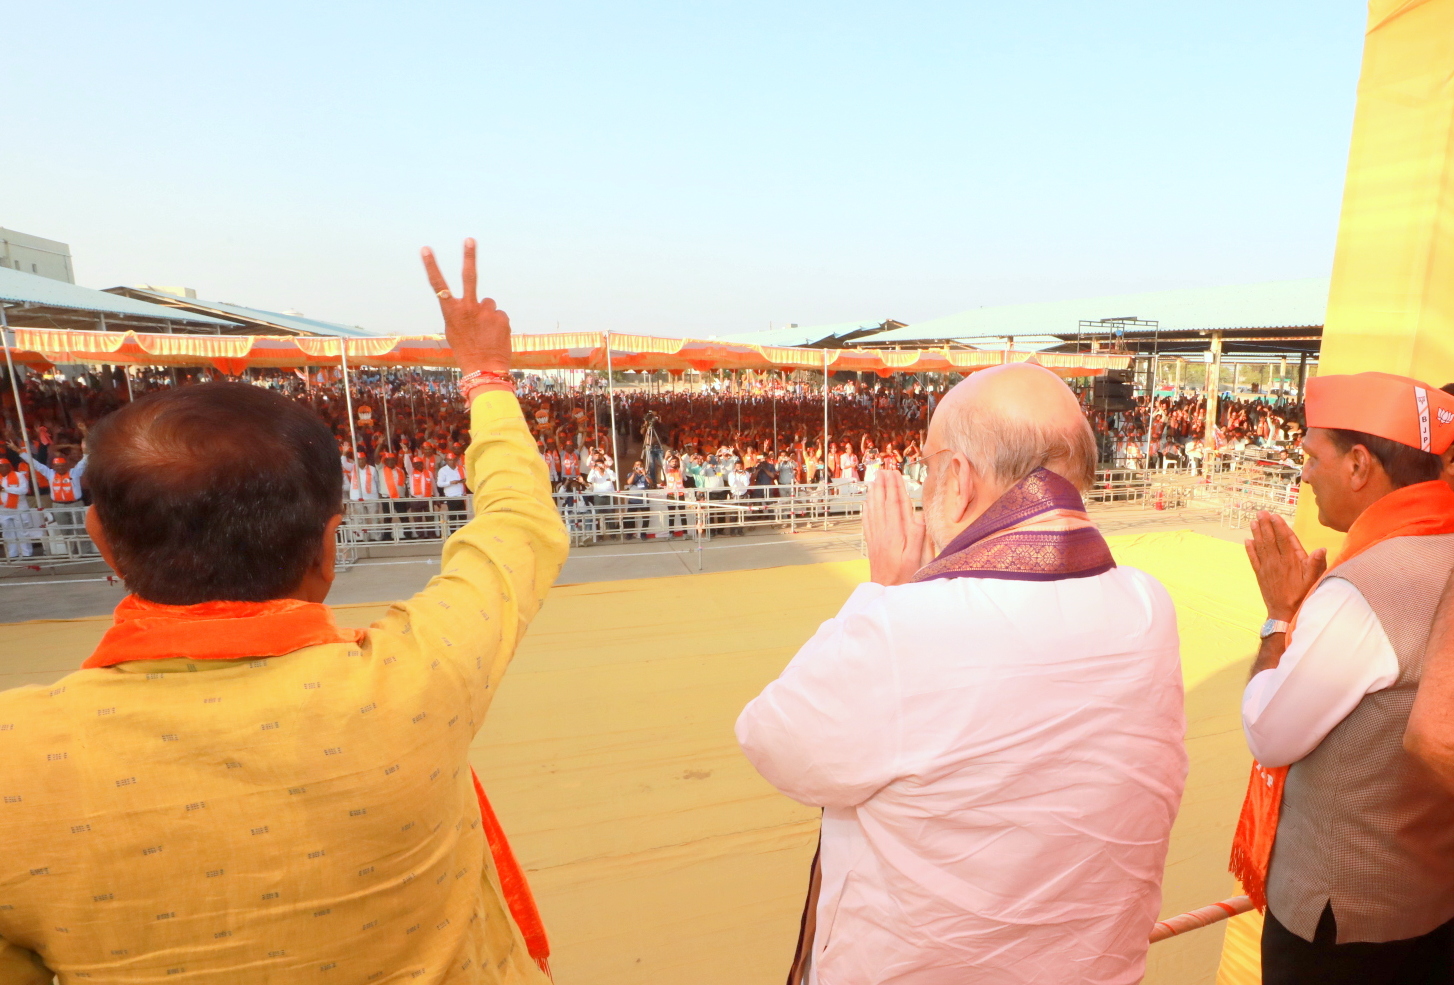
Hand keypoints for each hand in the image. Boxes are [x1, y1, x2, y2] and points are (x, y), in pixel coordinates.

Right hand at [420, 239, 510, 375]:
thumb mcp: (454, 331)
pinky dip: (497, 324)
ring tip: (485, 333)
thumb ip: (461, 313)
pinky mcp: (501, 317)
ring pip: (488, 304)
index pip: (438, 285)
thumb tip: (478, 301)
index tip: (426, 249)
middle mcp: (468, 308)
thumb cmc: (466, 351)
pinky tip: (494, 337)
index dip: (431, 266)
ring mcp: (486, 311)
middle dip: (469, 256)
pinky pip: (499, 315)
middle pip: (469, 276)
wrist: (485, 369)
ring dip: (488, 314)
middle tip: (470, 239)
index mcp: (451, 312)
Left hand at [864, 468, 926, 585]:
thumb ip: (918, 536)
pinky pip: (868, 521)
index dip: (895, 488)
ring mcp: (877, 536)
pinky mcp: (873, 543)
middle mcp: (884, 531)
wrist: (886, 590)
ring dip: (874, 494)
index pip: (895, 504)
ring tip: (874, 480)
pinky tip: (867, 503)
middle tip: (883, 470)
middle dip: (884, 486)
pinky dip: (867, 509)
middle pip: (883, 503)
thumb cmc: (904, 575)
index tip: (894, 474)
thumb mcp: (916, 558)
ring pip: (874, 510)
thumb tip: (918, 515)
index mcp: (896, 533)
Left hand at [1245, 510, 1325, 620]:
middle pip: (1270, 539)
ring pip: (1260, 547)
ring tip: (1253, 521)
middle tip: (1260, 512)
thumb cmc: (1303, 596)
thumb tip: (1322, 549)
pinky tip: (1247, 540)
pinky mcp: (1260, 575)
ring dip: (1256, 533)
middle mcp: (1277, 562)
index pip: (1284, 539)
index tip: (1274, 516)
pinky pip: (1253, 559)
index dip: (1279, 526)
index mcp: (1291, 561)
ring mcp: (1267, 568)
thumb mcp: (1314, 581)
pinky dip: (1250, 549)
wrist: (1285, 613)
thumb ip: (1316, 564)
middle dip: (1265, 525)